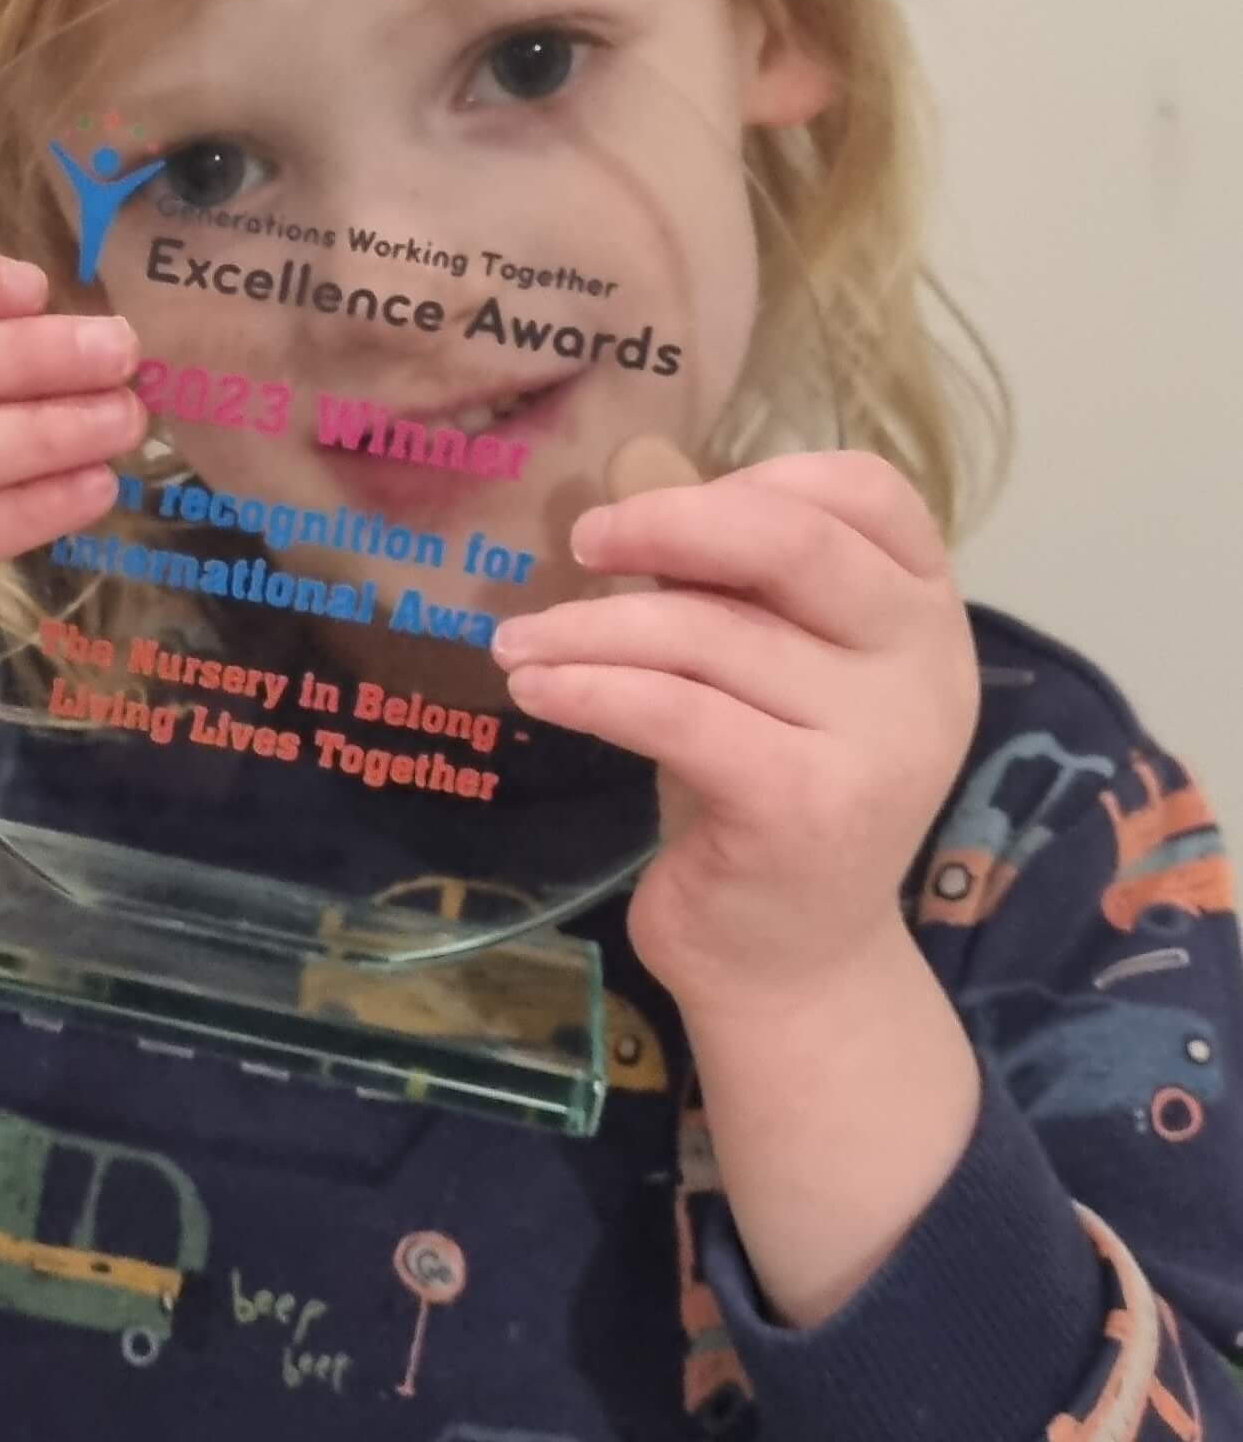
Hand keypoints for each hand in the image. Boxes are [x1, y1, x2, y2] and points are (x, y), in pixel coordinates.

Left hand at [489, 444, 980, 1015]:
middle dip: (668, 522)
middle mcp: (924, 668)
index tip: (665, 506)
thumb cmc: (764, 792)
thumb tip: (630, 505)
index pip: (869, 494)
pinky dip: (587, 689)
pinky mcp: (806, 804)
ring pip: (705, 634)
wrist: (790, 964)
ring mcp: (877, 740)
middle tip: (581, 540)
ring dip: (587, 626)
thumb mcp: (774, 675)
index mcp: (925, 615)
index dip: (760, 477)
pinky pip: (673, 712)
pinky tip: (535, 690)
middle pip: (792, 541)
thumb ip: (743, 593)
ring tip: (517, 644)